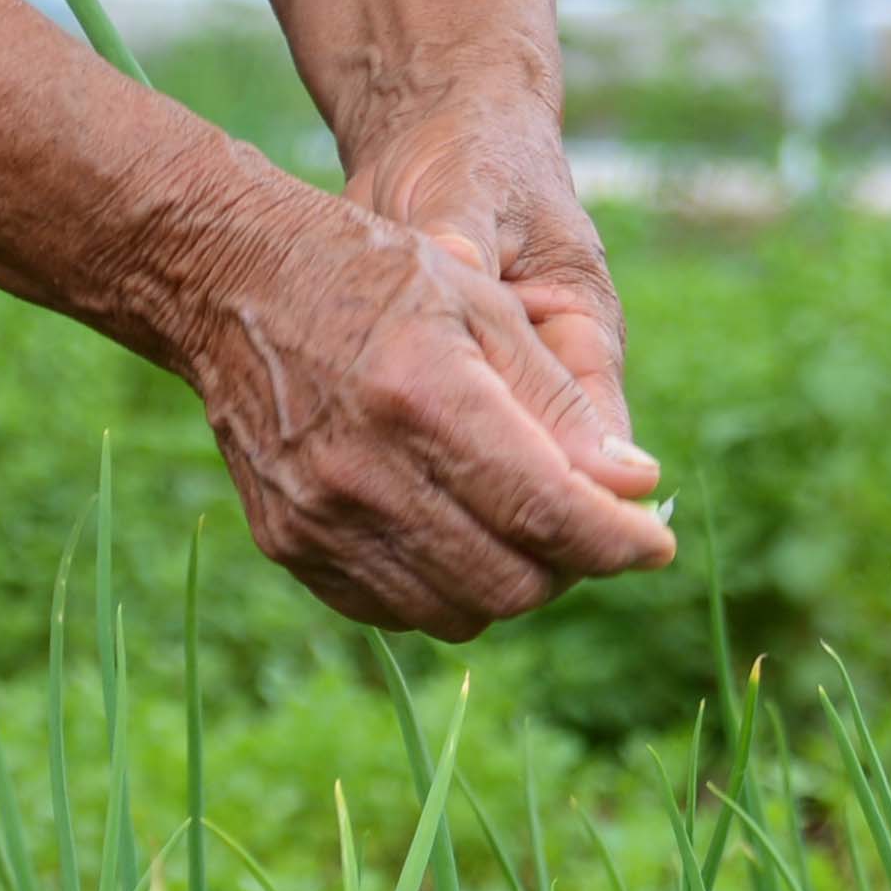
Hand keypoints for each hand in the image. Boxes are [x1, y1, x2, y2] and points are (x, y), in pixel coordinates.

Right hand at [168, 180, 670, 640]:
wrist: (234, 285)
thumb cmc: (379, 279)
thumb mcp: (486, 307)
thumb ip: (562, 405)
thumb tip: (636, 486)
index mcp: (425, 397)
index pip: (547, 512)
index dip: (618, 541)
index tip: (656, 541)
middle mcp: (365, 472)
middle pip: (510, 582)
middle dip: (572, 565)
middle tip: (589, 525)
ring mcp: (318, 518)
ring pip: (458, 612)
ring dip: (513, 582)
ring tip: (525, 524)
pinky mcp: (288, 544)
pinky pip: (398, 610)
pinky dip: (448, 589)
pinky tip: (460, 532)